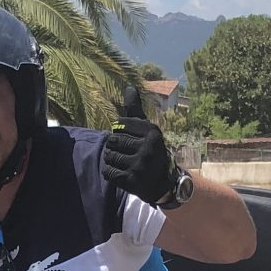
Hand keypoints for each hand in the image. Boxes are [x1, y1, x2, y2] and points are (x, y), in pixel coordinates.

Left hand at [101, 84, 177, 204]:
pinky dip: (110, 172)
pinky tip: (120, 173)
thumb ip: (135, 110)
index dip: (120, 132)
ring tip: (124, 163)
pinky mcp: (131, 180)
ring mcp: (140, 165)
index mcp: (152, 131)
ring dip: (111, 160)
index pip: (119, 124)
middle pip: (113, 141)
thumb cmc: (150, 150)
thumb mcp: (147, 130)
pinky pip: (108, 171)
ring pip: (109, 156)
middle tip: (126, 153)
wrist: (162, 183)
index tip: (131, 140)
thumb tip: (129, 87)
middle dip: (115, 147)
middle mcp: (148, 147)